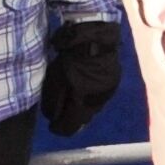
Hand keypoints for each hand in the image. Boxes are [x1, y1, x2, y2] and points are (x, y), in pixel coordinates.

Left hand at [40, 19, 124, 137]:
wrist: (95, 36)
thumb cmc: (71, 58)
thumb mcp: (55, 79)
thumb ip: (53, 102)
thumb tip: (52, 117)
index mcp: (84, 104)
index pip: (70, 127)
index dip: (59, 128)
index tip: (51, 126)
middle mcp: (99, 102)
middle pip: (83, 118)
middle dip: (70, 117)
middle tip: (59, 112)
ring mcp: (108, 92)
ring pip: (92, 107)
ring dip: (81, 106)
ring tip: (71, 98)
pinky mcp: (113, 81)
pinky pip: (99, 95)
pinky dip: (89, 95)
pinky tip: (83, 86)